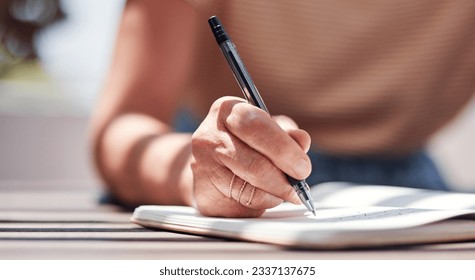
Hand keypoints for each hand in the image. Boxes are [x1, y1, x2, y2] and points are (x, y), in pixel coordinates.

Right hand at [190, 96, 311, 216]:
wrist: (210, 165)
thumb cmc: (245, 144)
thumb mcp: (268, 131)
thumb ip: (287, 136)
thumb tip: (302, 140)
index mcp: (227, 110)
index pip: (257, 127)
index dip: (285, 150)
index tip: (303, 168)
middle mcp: (209, 136)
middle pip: (255, 165)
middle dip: (284, 180)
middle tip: (299, 188)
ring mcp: (202, 167)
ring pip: (250, 190)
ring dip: (274, 195)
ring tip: (281, 191)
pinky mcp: (204, 195)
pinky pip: (242, 207)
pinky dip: (260, 205)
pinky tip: (261, 196)